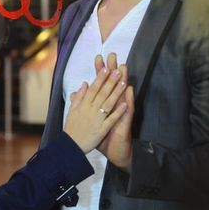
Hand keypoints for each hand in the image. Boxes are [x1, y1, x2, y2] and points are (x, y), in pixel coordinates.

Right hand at [63, 65, 128, 152]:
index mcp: (83, 105)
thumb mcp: (72, 110)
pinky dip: (118, 112)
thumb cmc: (72, 128)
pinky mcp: (102, 130)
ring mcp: (97, 120)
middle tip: (118, 70)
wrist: (71, 146)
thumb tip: (85, 84)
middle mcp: (90, 110)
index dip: (100, 78)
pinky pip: (111, 120)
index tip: (106, 68)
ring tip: (123, 83)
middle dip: (110, 81)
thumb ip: (79, 97)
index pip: (93, 89)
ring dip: (116, 93)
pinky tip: (125, 104)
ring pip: (108, 104)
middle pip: (102, 93)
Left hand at [94, 54, 134, 170]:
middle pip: (112, 85)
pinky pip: (127, 111)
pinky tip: (129, 91)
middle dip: (112, 70)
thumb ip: (85, 105)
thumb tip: (79, 92)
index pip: (101, 85)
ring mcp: (120, 113)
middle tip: (112, 55)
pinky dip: (128, 101)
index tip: (97, 58)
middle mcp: (114, 106)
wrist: (115, 153)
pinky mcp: (125, 122)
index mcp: (104, 105)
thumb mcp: (92, 120)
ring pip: (122, 94)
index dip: (99, 72)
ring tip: (123, 67)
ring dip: (122, 80)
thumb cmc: (103, 137)